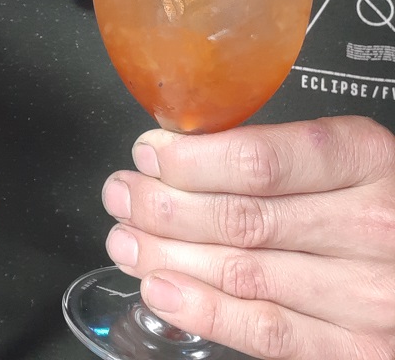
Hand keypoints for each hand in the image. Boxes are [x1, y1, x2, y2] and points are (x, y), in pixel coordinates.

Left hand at [101, 115, 394, 358]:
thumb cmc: (391, 200)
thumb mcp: (355, 155)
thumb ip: (287, 153)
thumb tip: (191, 150)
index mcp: (365, 158)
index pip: (260, 161)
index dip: (190, 160)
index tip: (149, 154)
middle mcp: (370, 226)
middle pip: (242, 217)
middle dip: (164, 206)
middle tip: (122, 195)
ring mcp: (367, 296)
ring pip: (243, 273)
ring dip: (169, 256)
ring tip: (126, 240)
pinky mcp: (361, 351)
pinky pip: (269, 332)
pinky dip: (205, 311)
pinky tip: (162, 290)